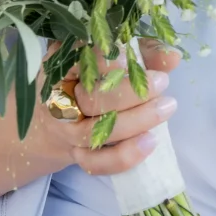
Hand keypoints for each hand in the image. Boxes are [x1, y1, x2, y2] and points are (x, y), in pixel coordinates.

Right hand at [0, 42, 180, 203]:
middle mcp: (58, 97)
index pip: (81, 58)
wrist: (43, 120)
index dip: (109, 56)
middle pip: (92, 97)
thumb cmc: (85, 79)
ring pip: (95, 132)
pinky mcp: (74, 154)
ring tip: (167, 107)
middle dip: (131, 91)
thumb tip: (172, 56)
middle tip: (162, 82)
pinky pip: (95, 162)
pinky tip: (151, 143)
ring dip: (135, 121)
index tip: (132, 53)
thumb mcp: (104, 58)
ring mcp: (64, 130)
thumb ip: (140, 52)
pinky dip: (123, 157)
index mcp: (61, 65)